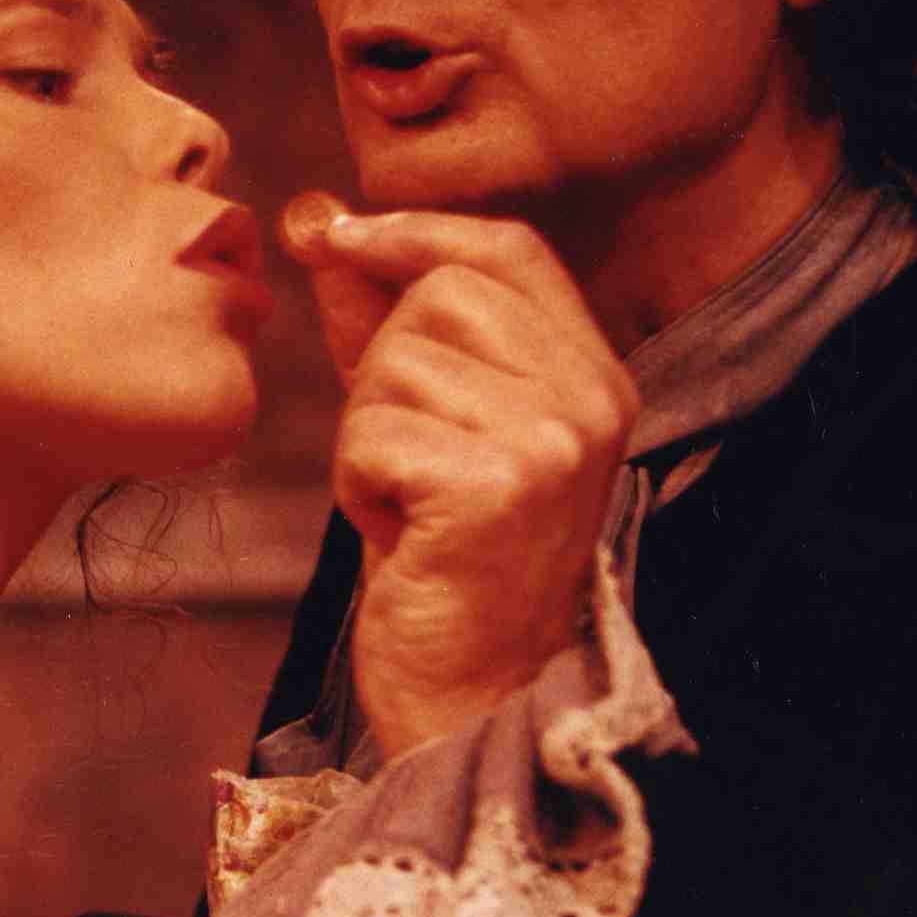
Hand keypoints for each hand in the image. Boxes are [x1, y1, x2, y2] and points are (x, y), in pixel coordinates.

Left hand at [282, 196, 637, 758]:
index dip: (417, 230)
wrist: (470, 695)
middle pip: (440, 292)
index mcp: (594, 375)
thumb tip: (323, 222)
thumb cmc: (444, 561)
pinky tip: (399, 535)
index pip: (510, 249)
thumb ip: (379, 321)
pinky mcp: (497, 484)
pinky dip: (357, 484)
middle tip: (400, 458)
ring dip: (366, 434)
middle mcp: (589, 399)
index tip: (340, 236)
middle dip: (382, 366)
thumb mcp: (418, 421)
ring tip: (405, 504)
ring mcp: (550, 440)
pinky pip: (372, 430)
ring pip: (397, 361)